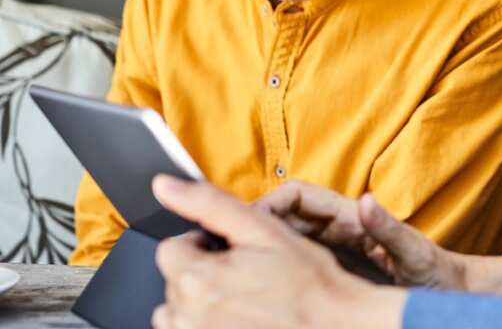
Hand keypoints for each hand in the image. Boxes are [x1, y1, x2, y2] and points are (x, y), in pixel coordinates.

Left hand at [150, 176, 405, 328]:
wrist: (336, 325)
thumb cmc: (308, 283)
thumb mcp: (264, 229)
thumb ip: (208, 203)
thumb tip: (165, 186)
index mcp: (197, 279)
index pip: (170, 250)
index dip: (203, 245)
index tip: (231, 253)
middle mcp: (189, 317)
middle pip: (175, 283)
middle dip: (203, 275)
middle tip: (246, 277)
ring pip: (178, 315)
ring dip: (201, 306)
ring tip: (242, 304)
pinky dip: (209, 327)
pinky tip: (240, 322)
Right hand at [256, 180, 501, 295]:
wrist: (450, 294)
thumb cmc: (437, 272)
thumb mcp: (414, 254)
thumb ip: (390, 228)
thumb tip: (366, 202)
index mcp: (354, 219)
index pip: (300, 196)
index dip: (271, 202)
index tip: (247, 221)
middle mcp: (341, 229)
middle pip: (284, 217)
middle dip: (254, 223)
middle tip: (225, 244)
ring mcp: (335, 250)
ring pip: (285, 240)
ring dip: (260, 245)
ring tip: (233, 262)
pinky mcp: (335, 271)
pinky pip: (296, 263)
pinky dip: (274, 265)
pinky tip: (257, 283)